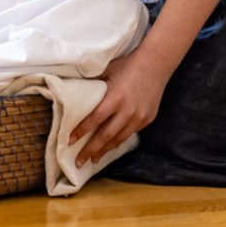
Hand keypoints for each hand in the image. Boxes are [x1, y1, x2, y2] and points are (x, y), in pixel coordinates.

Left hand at [70, 53, 168, 167]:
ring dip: (105, 150)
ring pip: (119, 138)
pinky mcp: (147, 119)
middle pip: (105, 135)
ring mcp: (139, 117)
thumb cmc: (128, 65)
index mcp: (115, 98)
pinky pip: (130, 133)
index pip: (94, 119)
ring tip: (94, 159)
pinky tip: (110, 146)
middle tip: (79, 162)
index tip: (69, 141)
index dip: (81, 131)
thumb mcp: (107, 71)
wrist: (156, 64)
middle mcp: (127, 111)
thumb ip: (93, 84)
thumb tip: (73, 92)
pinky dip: (118, 141)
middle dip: (91, 150)